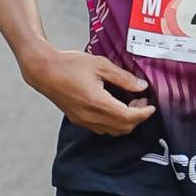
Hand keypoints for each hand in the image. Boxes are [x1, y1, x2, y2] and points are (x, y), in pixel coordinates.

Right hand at [20, 42, 152, 133]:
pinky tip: (114, 106)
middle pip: (123, 127)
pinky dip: (113, 122)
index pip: (128, 117)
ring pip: (113, 131)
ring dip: (125, 121)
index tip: (151, 105)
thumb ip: (122, 77)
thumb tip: (140, 86)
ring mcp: (83, 120)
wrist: (44, 71)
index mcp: (97, 102)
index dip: (144, 113)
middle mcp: (90, 116)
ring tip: (128, 102)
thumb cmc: (69, 64)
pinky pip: (102, 128)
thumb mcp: (100, 65)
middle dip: (137, 117)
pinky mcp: (78, 120)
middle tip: (141, 100)